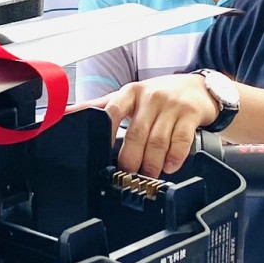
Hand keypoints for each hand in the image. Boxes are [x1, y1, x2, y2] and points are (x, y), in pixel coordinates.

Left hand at [100, 73, 218, 177]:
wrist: (197, 88)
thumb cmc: (159, 95)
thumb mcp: (130, 95)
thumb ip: (101, 105)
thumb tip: (66, 114)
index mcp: (130, 92)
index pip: (113, 111)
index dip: (105, 133)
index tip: (101, 153)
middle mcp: (150, 96)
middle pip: (136, 133)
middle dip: (131, 159)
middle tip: (128, 173)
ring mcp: (171, 105)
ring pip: (158, 141)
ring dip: (152, 163)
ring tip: (149, 174)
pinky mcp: (190, 114)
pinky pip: (181, 140)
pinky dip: (174, 157)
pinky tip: (170, 166)